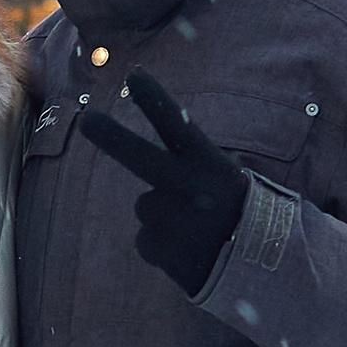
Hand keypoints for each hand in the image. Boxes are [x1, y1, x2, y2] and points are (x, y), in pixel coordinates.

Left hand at [79, 69, 250, 296]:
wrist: (259, 271)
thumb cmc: (242, 217)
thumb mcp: (229, 180)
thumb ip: (193, 165)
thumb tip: (150, 161)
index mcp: (210, 166)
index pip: (178, 126)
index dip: (156, 100)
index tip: (135, 75)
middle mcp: (188, 188)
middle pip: (139, 157)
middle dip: (110, 135)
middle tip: (87, 120)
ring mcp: (170, 219)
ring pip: (146, 207)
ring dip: (164, 216)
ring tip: (197, 232)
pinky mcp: (156, 249)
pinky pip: (147, 239)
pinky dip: (163, 246)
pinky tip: (190, 252)